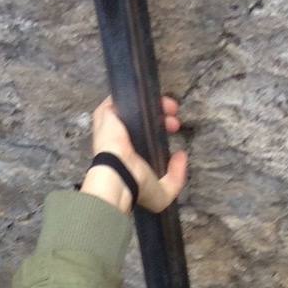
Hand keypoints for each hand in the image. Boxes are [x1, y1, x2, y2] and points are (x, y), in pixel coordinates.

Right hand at [82, 95, 188, 214]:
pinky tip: (150, 96)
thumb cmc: (136, 187)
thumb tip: (181, 156)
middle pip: (143, 119)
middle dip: (163, 116)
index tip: (176, 129)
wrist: (117, 177)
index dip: (163, 130)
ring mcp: (112, 126)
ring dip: (151, 103)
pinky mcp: (105, 114)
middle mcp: (121, 140)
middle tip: (175, 119)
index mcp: (131, 157)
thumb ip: (177, 178)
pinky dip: (133, 93)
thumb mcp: (163, 194)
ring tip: (169, 107)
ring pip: (133, 106)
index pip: (148, 136)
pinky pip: (118, 97)